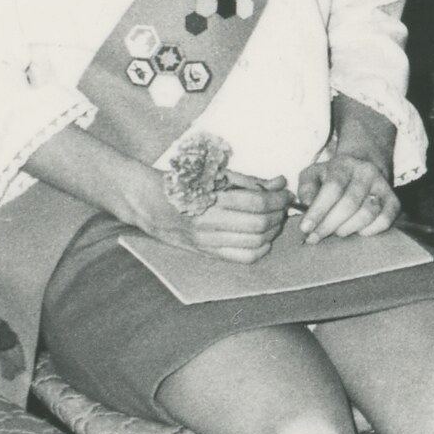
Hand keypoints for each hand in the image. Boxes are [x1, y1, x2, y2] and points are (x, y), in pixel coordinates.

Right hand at [172, 177, 290, 261]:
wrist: (148, 203)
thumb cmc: (183, 184)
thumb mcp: (215, 176)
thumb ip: (250, 182)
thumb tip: (280, 183)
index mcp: (210, 200)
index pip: (256, 202)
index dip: (278, 198)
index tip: (286, 193)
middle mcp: (208, 224)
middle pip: (259, 224)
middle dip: (278, 214)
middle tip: (282, 206)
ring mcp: (206, 242)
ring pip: (253, 243)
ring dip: (272, 232)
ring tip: (275, 220)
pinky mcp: (206, 253)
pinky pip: (241, 258)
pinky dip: (260, 250)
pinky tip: (264, 239)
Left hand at [290, 141, 400, 241]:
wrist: (365, 164)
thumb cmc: (332, 175)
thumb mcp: (313, 174)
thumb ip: (306, 189)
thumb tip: (307, 206)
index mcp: (344, 165)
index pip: (332, 188)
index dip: (318, 211)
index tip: (305, 228)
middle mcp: (367, 173)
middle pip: (349, 204)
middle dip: (328, 225)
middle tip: (315, 237)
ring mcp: (383, 187)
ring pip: (367, 214)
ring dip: (347, 229)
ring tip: (336, 231)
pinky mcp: (394, 201)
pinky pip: (384, 221)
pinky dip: (368, 231)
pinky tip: (357, 230)